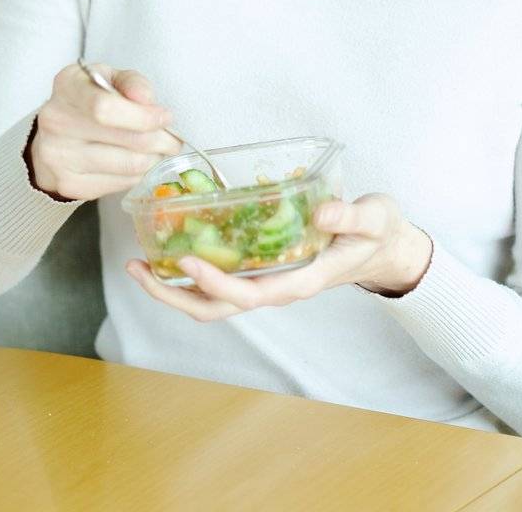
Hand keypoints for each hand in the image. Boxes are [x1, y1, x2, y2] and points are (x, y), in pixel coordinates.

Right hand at [30, 62, 181, 201]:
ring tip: (157, 150)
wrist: (54, 134)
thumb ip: (131, 82)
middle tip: (173, 139)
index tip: (165, 117)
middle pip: (126, 141)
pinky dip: (137, 174)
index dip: (143, 116)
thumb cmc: (89, 99)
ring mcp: (60, 158)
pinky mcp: (70, 185)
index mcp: (67, 87)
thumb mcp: (109, 78)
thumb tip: (148, 99)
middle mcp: (56, 122)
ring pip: (129, 166)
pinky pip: (121, 184)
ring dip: (154, 159)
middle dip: (160, 140)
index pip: (106, 108)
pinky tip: (135, 161)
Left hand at [127, 194, 431, 320]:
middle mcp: (278, 288)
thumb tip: (324, 212)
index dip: (217, 284)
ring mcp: (267, 283)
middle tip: (137, 267)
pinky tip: (169, 251)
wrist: (384, 247)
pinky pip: (220, 282)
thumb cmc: (378, 232)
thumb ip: (351, 217)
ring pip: (212, 301)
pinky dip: (190, 273)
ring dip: (173, 288)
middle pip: (218, 307)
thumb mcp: (374, 218)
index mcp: (301, 280)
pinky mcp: (262, 270)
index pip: (250, 294)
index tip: (190, 263)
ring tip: (137, 264)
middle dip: (174, 293)